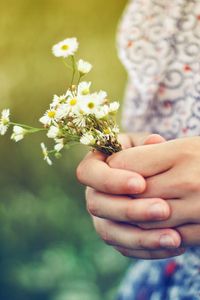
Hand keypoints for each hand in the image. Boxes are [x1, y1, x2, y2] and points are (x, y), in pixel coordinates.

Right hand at [77, 133, 184, 258]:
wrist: (150, 176)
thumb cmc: (146, 155)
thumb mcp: (146, 146)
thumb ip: (147, 146)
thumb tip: (154, 142)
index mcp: (94, 166)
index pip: (88, 173)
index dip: (111, 180)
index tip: (141, 183)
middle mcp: (93, 193)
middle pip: (97, 205)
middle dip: (129, 209)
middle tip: (162, 209)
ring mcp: (101, 216)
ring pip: (109, 232)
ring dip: (141, 237)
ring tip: (174, 237)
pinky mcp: (114, 235)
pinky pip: (125, 248)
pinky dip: (148, 249)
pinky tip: (174, 245)